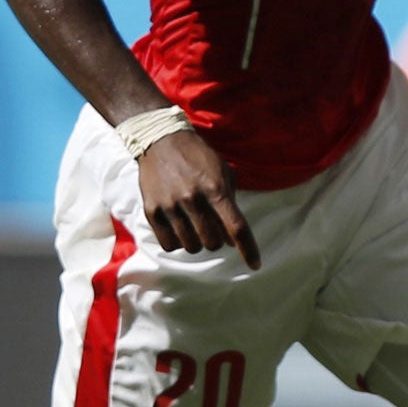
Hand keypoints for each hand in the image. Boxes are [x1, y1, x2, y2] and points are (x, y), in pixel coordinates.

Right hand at [137, 131, 261, 268]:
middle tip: (211, 225)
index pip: (236, 227)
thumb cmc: (199, 158)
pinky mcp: (151, 211)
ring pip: (192, 247)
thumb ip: (230, 205)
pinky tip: (179, 227)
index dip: (248, 250)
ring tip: (194, 223)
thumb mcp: (223, 173)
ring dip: (197, 241)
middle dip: (217, 239)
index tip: (255, 266)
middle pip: (213, 243)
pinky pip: (169, 245)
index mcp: (215, 188)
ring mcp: (170, 205)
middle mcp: (192, 198)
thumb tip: (231, 240)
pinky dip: (177, 242)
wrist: (161, 140)